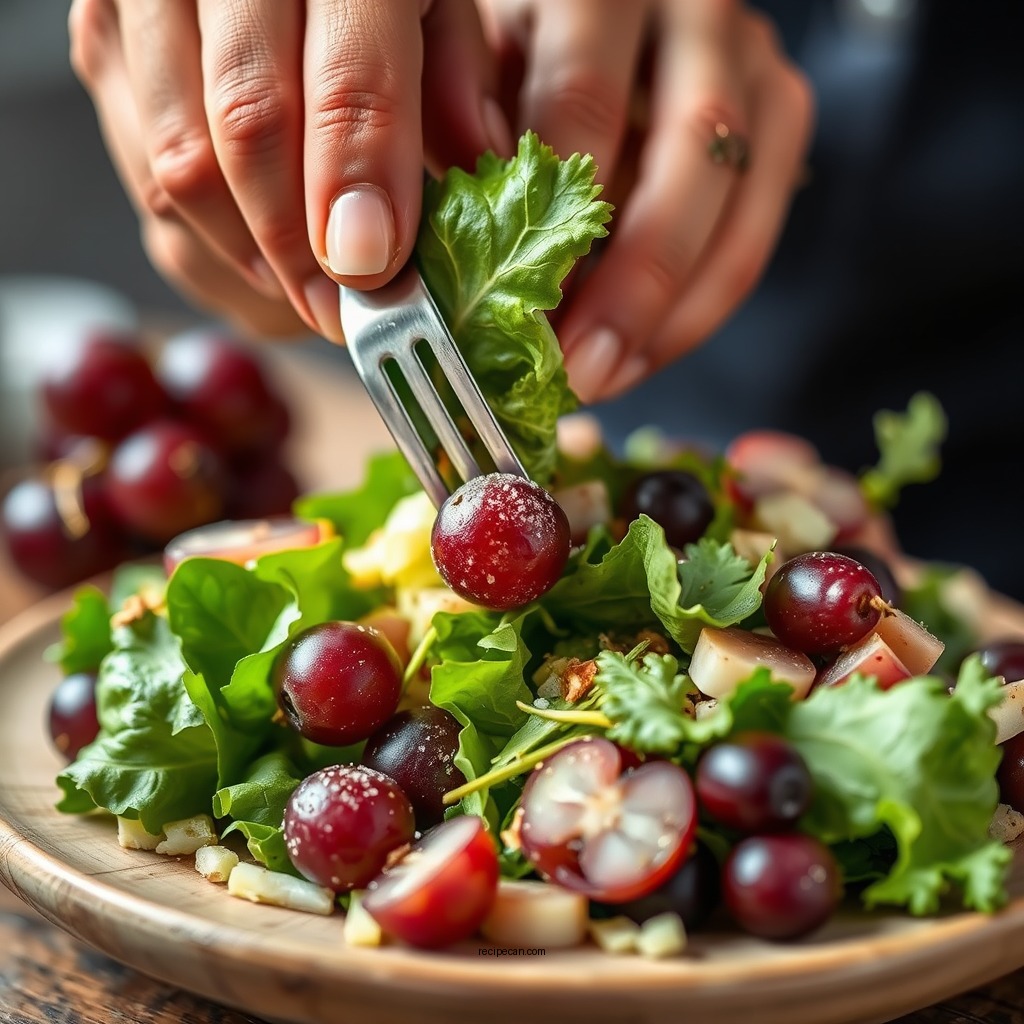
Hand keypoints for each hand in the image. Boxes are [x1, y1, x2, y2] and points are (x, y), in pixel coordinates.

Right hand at [68, 0, 512, 340]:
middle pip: (248, 127)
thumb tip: (466, 186)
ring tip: (306, 290)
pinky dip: (202, 233)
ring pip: (179, 161)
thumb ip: (460, 79)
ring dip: (249, 254)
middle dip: (300, 245)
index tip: (375, 275)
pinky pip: (140, 168)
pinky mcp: (107, 37)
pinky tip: (259, 252)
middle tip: (342, 312)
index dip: (359, 191)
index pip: (347, 83)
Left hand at [477, 0, 812, 402]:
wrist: (578, 31)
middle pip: (689, 146)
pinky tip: (644, 352)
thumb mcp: (452, 65)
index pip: (582, 99)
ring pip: (736, 192)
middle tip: (577, 366)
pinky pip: (757, 223)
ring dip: (670, 303)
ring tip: (607, 376)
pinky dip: (700, 302)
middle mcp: (683, 5)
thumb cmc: (495, 56)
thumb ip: (450, 121)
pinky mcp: (775, 105)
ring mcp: (741, 51)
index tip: (517, 312)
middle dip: (633, 277)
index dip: (553, 220)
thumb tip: (443, 222)